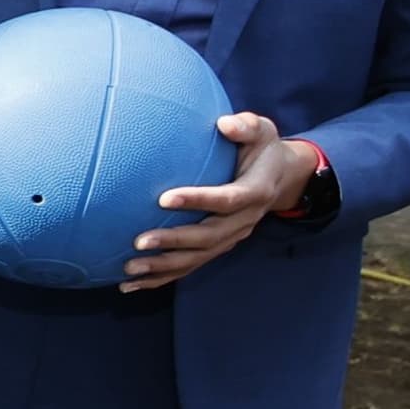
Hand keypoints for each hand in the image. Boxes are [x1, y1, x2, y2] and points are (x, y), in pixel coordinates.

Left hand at [127, 111, 316, 289]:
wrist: (281, 177)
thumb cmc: (262, 148)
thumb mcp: (263, 130)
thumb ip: (246, 126)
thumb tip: (224, 123)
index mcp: (255, 192)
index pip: (226, 199)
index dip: (198, 200)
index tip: (163, 198)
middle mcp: (244, 220)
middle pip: (208, 237)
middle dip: (174, 242)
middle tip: (139, 242)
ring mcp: (232, 237)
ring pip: (197, 258)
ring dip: (163, 267)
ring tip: (129, 269)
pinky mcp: (219, 247)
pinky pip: (190, 265)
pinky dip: (161, 278)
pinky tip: (130, 284)